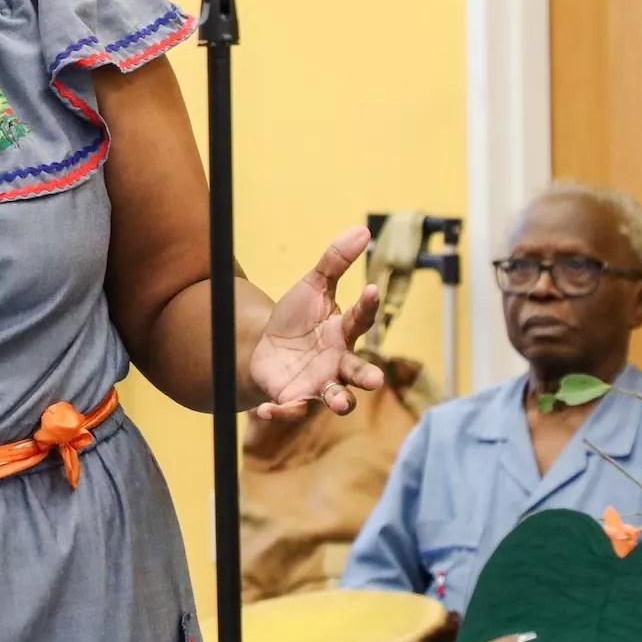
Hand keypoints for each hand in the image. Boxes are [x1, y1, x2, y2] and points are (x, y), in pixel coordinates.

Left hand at [247, 225, 384, 420]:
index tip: (370, 289)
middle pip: (357, 371)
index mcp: (343, 333)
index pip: (360, 318)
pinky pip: (292, 409)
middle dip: (367, 376)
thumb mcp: (313, 287)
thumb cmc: (297, 320)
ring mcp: (318, 384)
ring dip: (338, 400)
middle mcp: (337, 362)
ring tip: (339, 402)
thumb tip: (363, 229)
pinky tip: (266, 410)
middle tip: (376, 380)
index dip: (366, 305)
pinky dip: (281, 412)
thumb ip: (335, 261)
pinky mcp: (294, 399)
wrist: (266, 350)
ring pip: (335, 397)